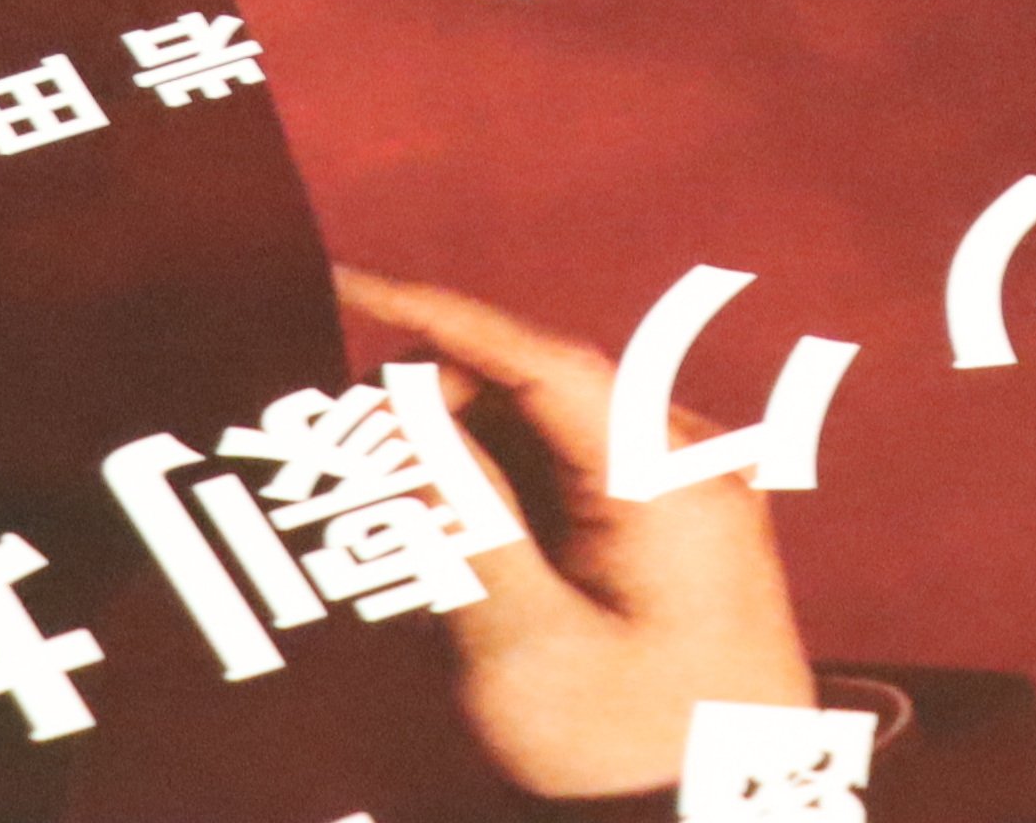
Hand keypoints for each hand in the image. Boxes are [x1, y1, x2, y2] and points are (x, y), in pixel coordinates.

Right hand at [334, 263, 819, 798]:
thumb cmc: (632, 754)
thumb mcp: (526, 650)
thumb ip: (464, 521)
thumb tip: (405, 412)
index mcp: (669, 473)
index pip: (538, 356)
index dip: (434, 313)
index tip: (344, 282)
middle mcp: (691, 459)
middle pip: (534, 389)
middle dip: (434, 414)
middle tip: (346, 473)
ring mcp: (688, 491)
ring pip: (543, 435)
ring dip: (464, 467)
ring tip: (399, 543)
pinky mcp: (675, 530)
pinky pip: (569, 480)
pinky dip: (504, 505)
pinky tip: (461, 568)